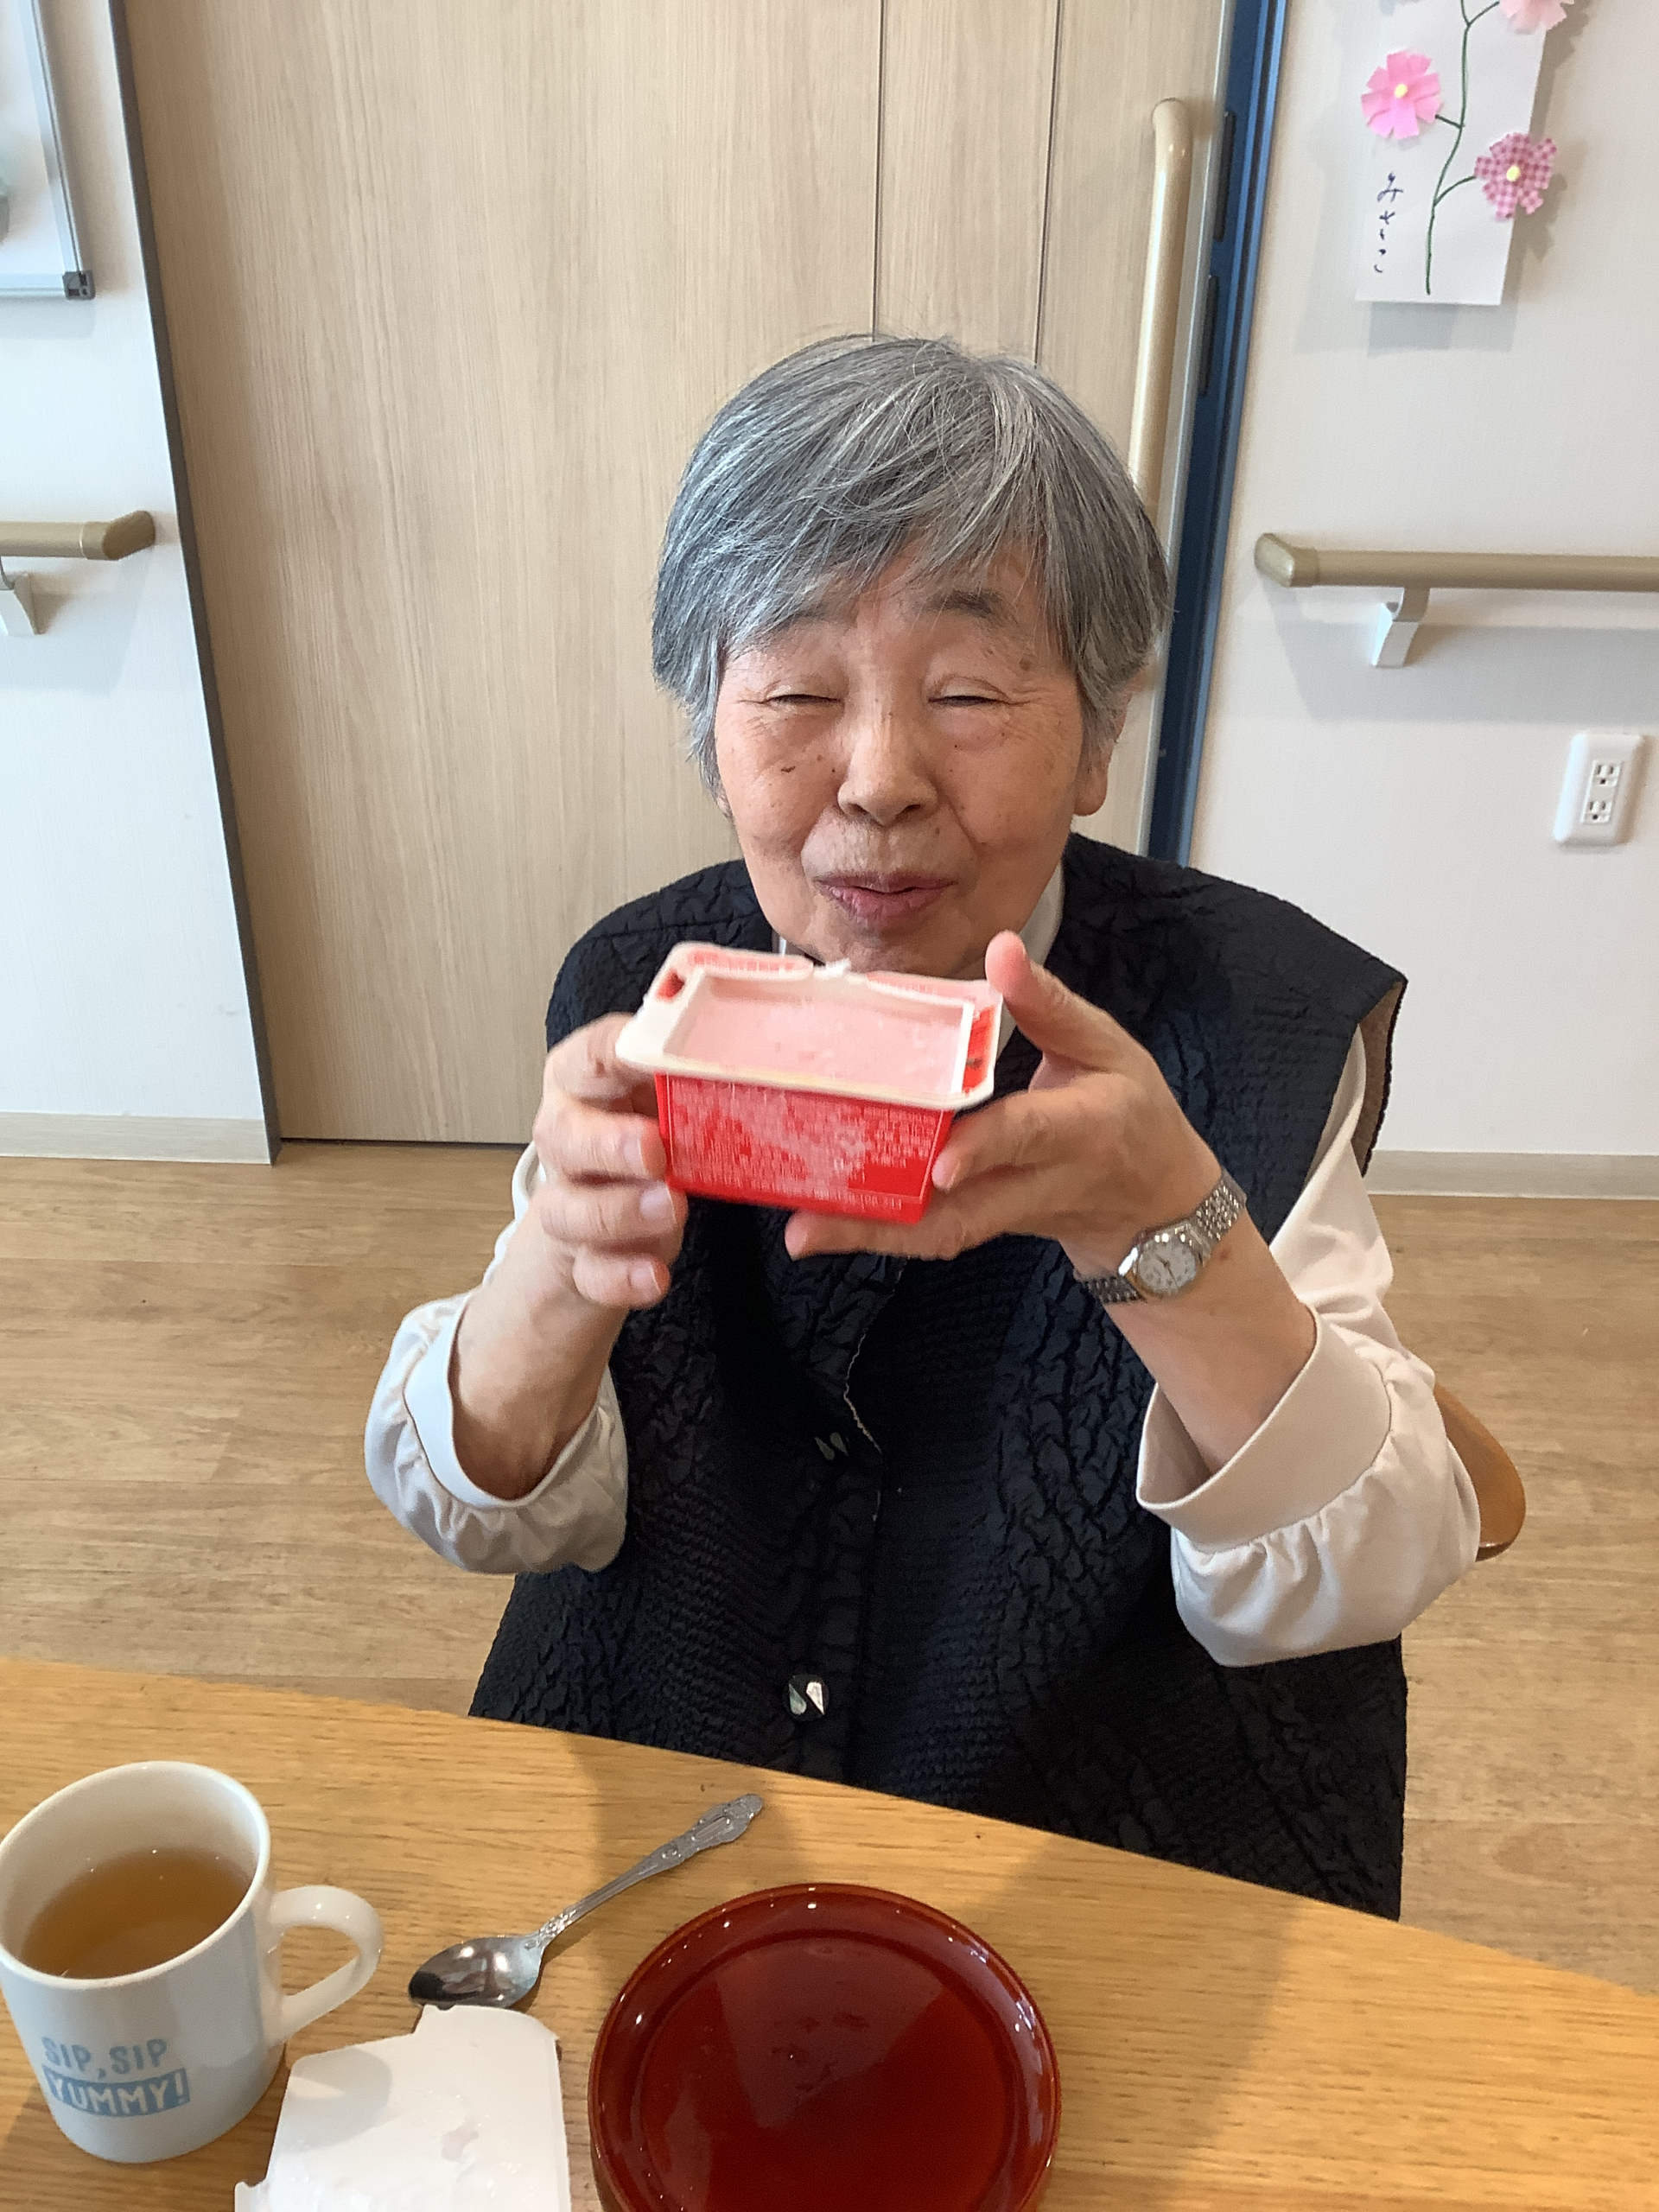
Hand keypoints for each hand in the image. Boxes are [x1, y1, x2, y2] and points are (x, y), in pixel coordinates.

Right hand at [451, 1016, 687, 1497]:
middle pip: (561, 1132)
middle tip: (656, 1148)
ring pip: (568, 1208)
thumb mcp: (656, 1144)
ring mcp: (556, 1222)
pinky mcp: (563, 1282)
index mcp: (585, 1106)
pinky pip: (584, 1280)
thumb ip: (690, 1103)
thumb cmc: (629, 1200)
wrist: (548, 1309)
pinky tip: (654, 1283)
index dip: (609, 1047)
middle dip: (605, 1138)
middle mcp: (560, 1158)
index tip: (643, 1046)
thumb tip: (769, 1042)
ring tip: (667, 1214)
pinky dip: (620, 1281)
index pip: (584, 1058)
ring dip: (616, 1211)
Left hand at [787, 933, 1316, 1474]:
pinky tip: (823, 1226)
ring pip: (940, 1234)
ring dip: (871, 1236)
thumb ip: (1051, 1002)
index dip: (989, 1147)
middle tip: (815, 1222)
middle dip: (891, 1220)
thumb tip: (1002, 944)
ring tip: (804, 1232)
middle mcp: (1042, 1182)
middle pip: (964, 1212)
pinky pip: (933, 1233)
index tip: (943, 1161)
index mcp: (1083, 1128)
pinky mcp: (987, 1224)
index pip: (1030, 1136)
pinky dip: (879, 1232)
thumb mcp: (1108, 1046)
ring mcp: (1010, 1213)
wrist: (1153, 1204)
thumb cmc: (1132, 1110)